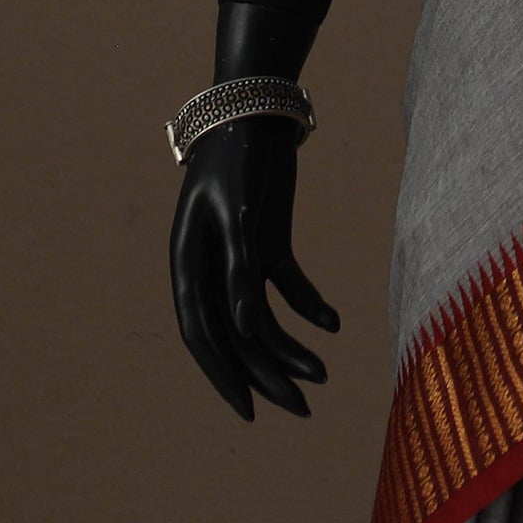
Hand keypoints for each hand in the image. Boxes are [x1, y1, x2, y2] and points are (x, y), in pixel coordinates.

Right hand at [169, 117, 337, 419]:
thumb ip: (240, 270)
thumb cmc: (239, 158)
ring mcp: (240, 259)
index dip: (223, 375)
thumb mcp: (239, 214)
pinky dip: (308, 306)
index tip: (249, 412)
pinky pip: (286, 287)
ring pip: (263, 318)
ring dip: (291, 347)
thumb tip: (249, 329)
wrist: (255, 110)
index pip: (202, 335)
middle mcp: (210, 270)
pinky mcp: (268, 244)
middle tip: (302, 408)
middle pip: (237, 336)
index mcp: (187, 266)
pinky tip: (334, 324)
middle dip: (266, 375)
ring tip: (325, 374)